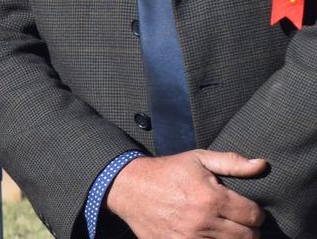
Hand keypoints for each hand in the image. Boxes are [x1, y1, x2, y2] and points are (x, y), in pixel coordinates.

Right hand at [105, 151, 267, 238]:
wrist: (130, 188)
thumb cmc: (167, 172)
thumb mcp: (198, 159)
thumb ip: (232, 162)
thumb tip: (261, 165)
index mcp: (212, 198)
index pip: (254, 216)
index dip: (255, 212)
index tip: (247, 209)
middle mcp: (203, 222)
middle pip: (248, 237)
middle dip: (248, 229)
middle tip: (237, 221)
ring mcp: (190, 238)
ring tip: (223, 229)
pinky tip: (209, 235)